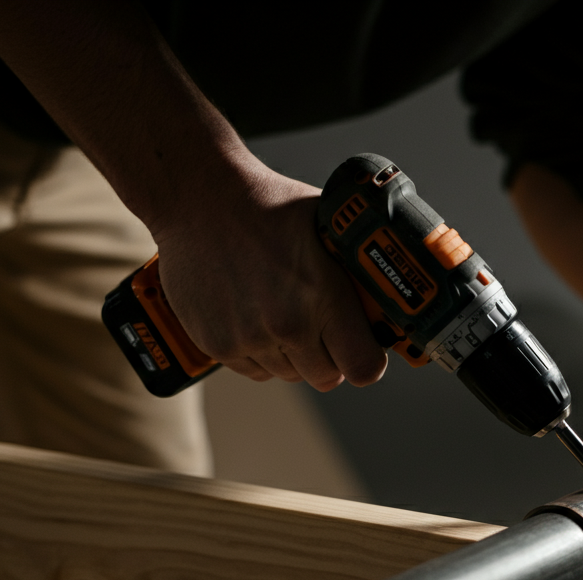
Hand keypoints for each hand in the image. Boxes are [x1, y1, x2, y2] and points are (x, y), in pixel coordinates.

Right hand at [152, 158, 386, 390]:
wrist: (198, 197)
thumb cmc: (267, 206)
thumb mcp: (327, 227)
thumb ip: (354, 270)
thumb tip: (384, 297)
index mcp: (322, 297)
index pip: (363, 367)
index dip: (368, 361)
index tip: (366, 350)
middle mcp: (286, 325)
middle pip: (326, 378)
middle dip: (330, 358)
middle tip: (324, 331)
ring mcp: (249, 339)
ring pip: (289, 375)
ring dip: (293, 355)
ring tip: (282, 313)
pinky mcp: (217, 346)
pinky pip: (255, 372)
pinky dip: (260, 354)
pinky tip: (255, 318)